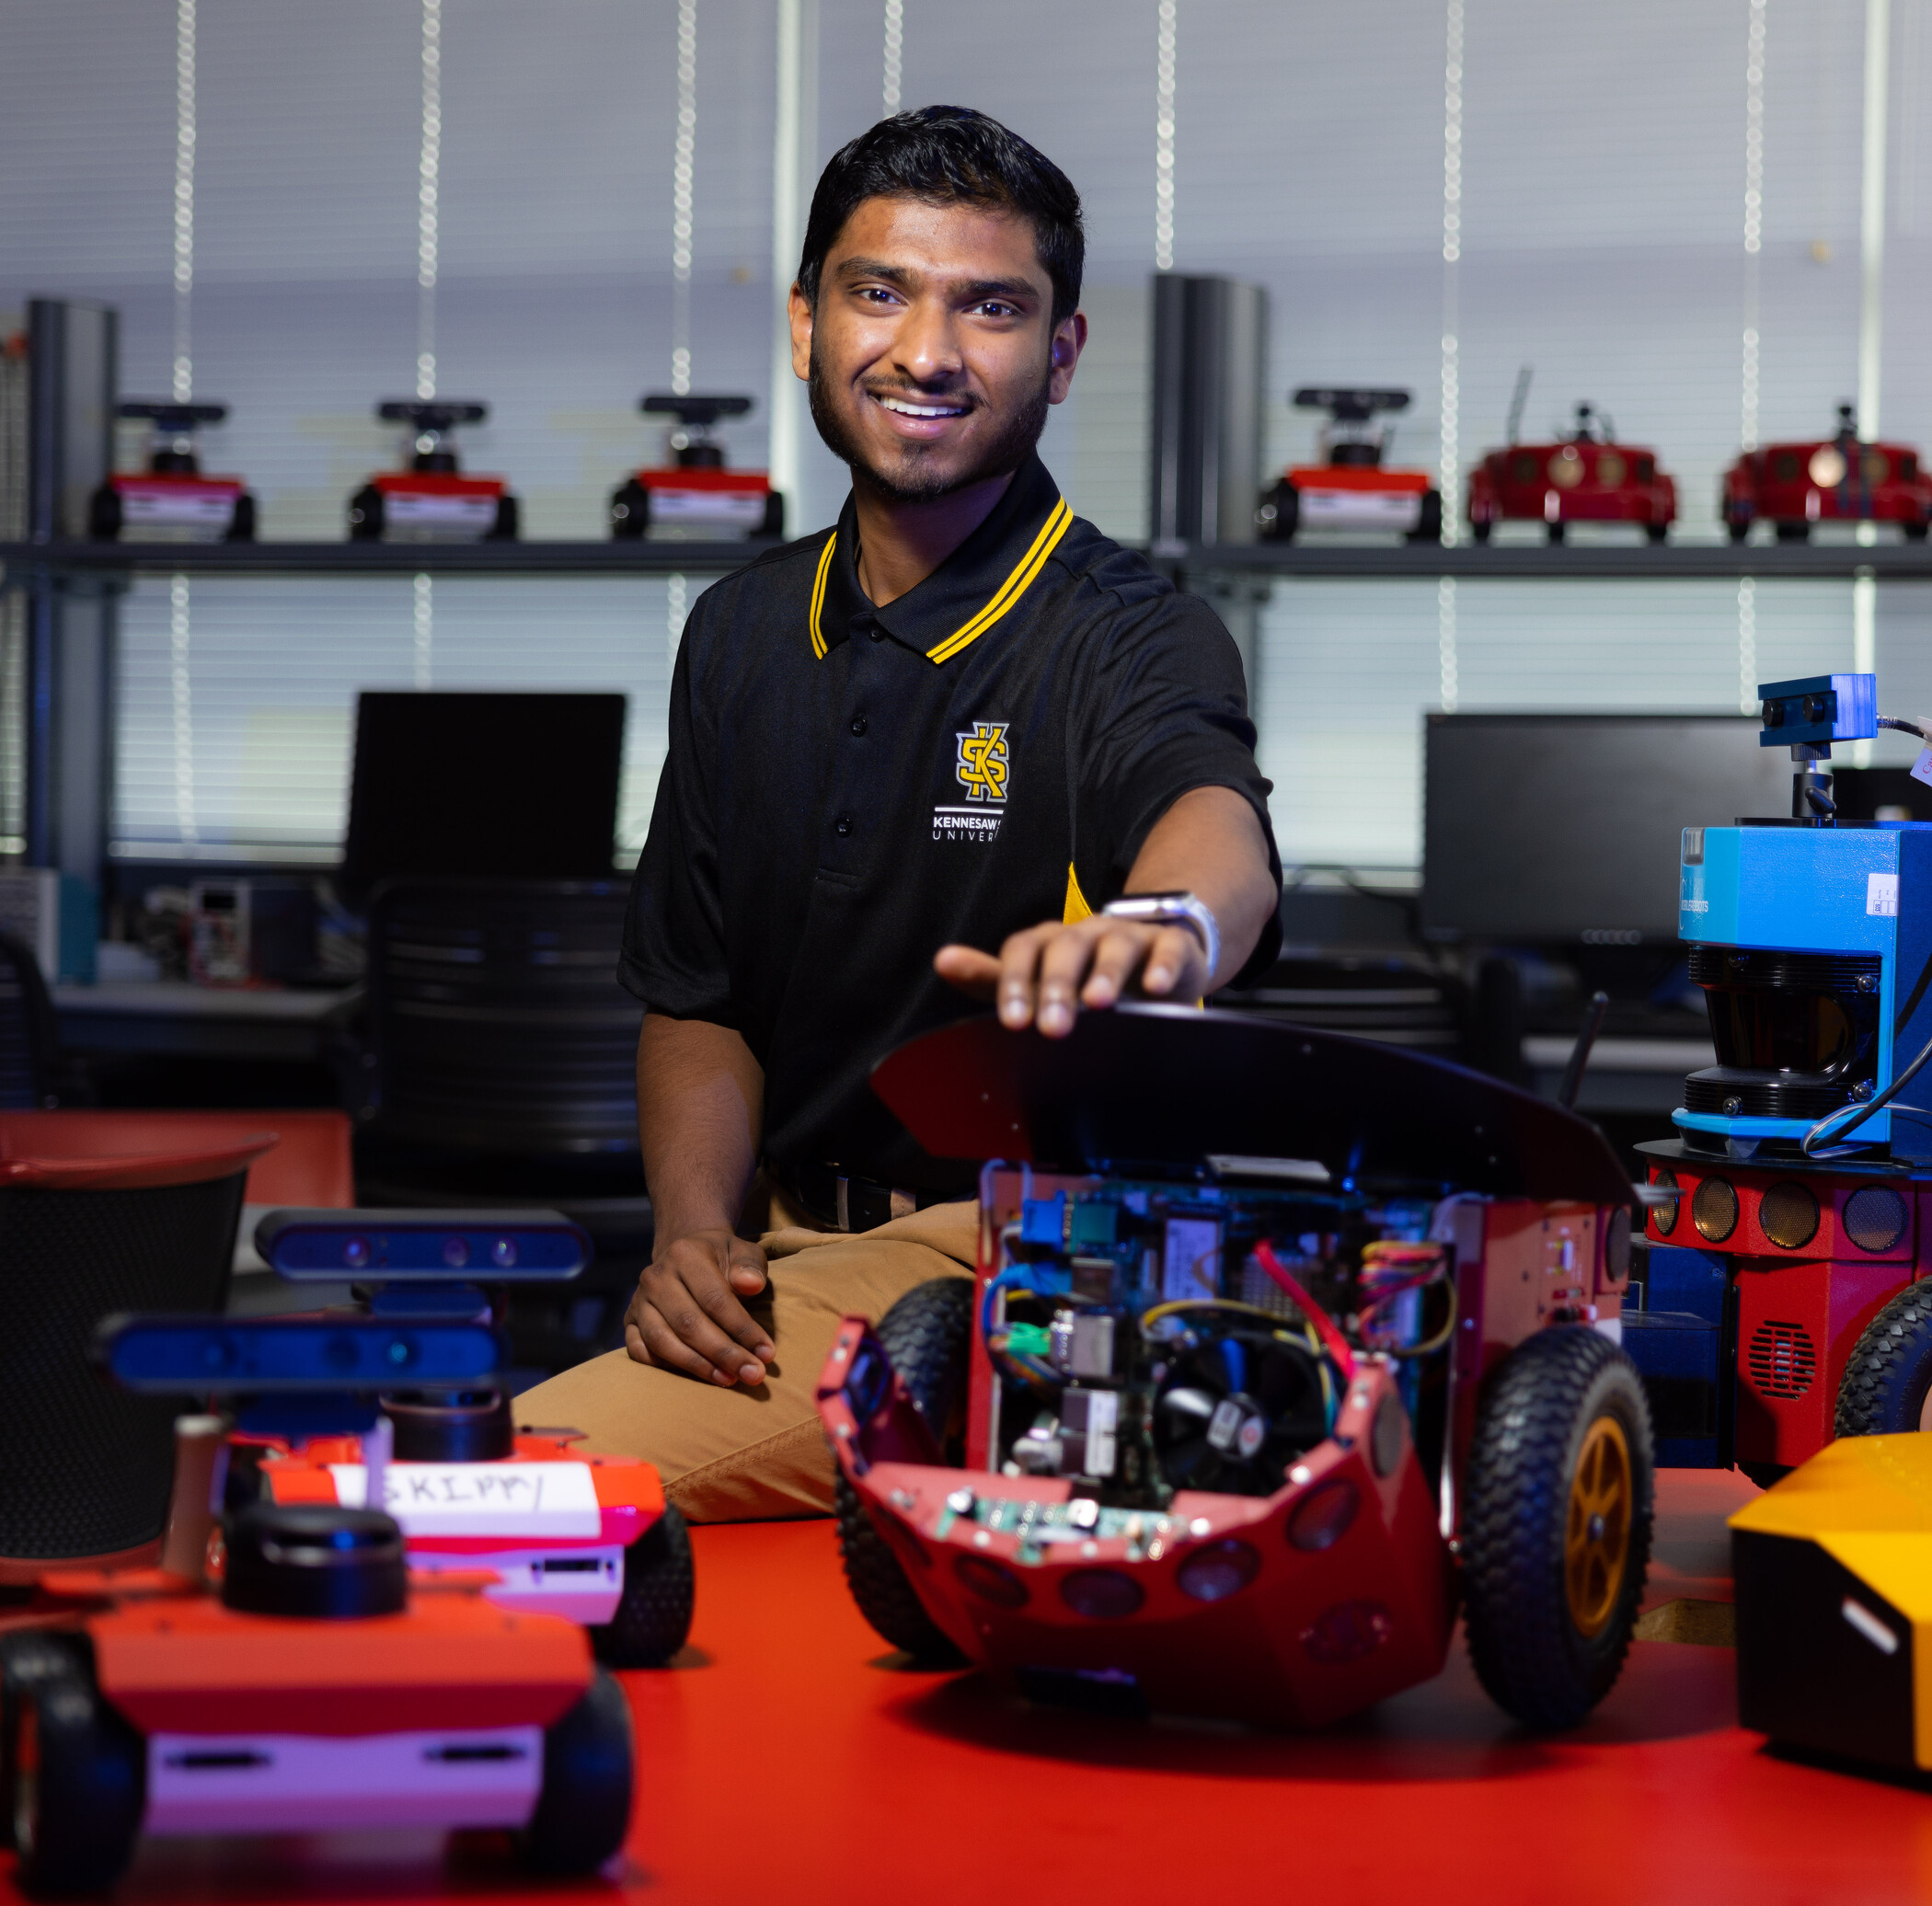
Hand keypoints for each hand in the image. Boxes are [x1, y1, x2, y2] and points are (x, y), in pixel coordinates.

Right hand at [623, 1228, 774, 1385]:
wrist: (686, 1256)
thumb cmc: (723, 1260)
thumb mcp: (744, 1253)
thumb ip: (750, 1266)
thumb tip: (750, 1284)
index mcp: (684, 1254)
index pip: (715, 1299)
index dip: (742, 1329)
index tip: (767, 1353)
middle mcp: (655, 1276)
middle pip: (689, 1323)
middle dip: (724, 1354)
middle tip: (753, 1375)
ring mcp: (638, 1300)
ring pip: (662, 1341)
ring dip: (697, 1366)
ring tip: (728, 1380)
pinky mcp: (629, 1321)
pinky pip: (640, 1352)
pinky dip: (666, 1368)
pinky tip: (696, 1376)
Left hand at [932, 913, 1209, 1037]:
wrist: (1155, 957)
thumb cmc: (1086, 976)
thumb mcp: (1038, 980)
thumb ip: (992, 978)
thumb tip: (942, 961)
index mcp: (1049, 941)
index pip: (1023, 951)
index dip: (1015, 982)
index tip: (1012, 1022)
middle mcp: (1086, 933)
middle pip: (1066, 949)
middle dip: (1057, 986)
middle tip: (1052, 1027)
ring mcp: (1129, 936)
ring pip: (1115, 946)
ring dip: (1106, 973)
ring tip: (1098, 1003)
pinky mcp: (1170, 945)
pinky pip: (1167, 949)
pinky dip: (1162, 967)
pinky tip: (1156, 989)